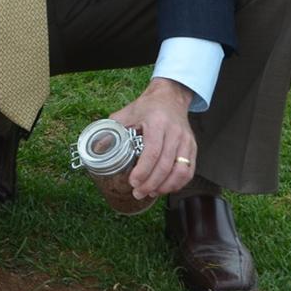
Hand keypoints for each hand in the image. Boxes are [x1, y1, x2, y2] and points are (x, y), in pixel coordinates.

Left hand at [111, 78, 196, 199]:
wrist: (170, 97)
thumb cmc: (147, 107)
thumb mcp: (127, 113)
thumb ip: (112, 130)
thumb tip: (97, 148)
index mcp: (157, 123)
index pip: (153, 152)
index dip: (143, 171)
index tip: (133, 182)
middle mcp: (175, 132)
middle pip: (166, 165)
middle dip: (151, 183)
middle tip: (138, 192)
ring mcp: (186, 140)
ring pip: (181, 171)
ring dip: (165, 186)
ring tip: (151, 192)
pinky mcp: (193, 147)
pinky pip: (189, 171)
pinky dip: (177, 183)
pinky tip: (165, 188)